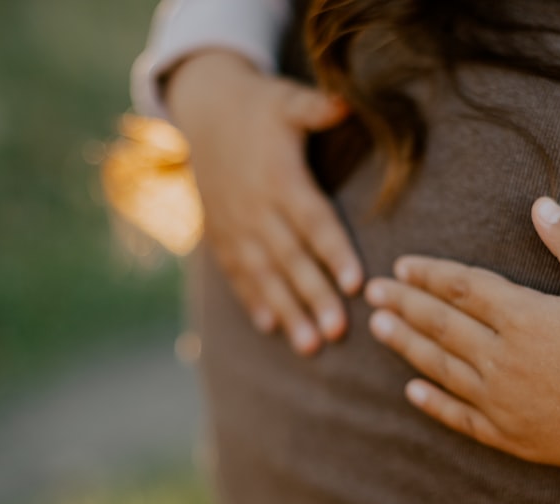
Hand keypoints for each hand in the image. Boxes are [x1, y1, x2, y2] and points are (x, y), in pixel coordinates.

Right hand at [166, 50, 362, 355]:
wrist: (203, 111)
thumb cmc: (259, 106)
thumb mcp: (287, 100)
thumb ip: (317, 108)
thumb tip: (348, 103)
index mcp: (280, 178)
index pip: (313, 221)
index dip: (334, 252)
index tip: (355, 284)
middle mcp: (256, 208)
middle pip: (290, 259)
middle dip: (313, 297)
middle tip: (337, 332)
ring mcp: (235, 226)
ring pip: (263, 275)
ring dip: (286, 311)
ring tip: (309, 346)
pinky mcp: (221, 235)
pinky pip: (237, 273)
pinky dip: (252, 301)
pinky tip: (270, 328)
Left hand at [365, 197, 559, 491]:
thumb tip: (541, 204)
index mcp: (526, 317)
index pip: (462, 288)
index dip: (429, 274)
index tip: (401, 266)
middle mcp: (505, 358)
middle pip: (440, 324)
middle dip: (403, 305)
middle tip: (372, 292)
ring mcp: (503, 400)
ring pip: (441, 367)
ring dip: (406, 346)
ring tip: (377, 328)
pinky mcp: (511, 435)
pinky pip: (460, 417)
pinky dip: (434, 403)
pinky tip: (412, 392)